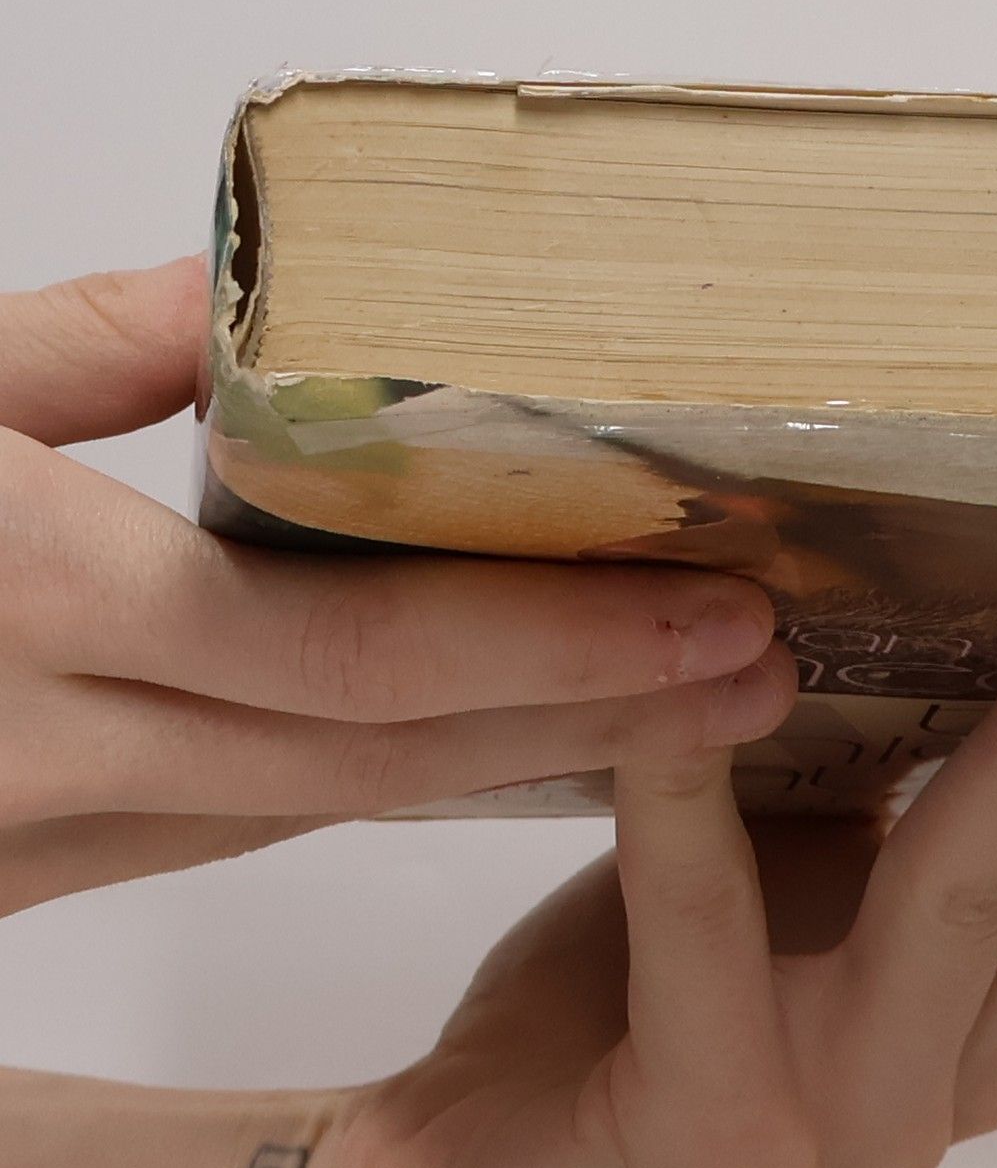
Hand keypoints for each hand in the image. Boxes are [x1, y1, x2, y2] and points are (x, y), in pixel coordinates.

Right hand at [0, 260, 788, 913]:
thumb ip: (88, 348)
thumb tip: (253, 303)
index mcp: (39, 598)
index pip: (359, 647)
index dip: (557, 643)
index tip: (716, 615)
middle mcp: (50, 750)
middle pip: (379, 753)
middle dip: (588, 719)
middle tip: (752, 674)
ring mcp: (34, 835)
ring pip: (322, 804)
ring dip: (507, 761)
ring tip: (672, 714)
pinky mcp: (24, 865)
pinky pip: (237, 821)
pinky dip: (380, 777)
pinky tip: (494, 735)